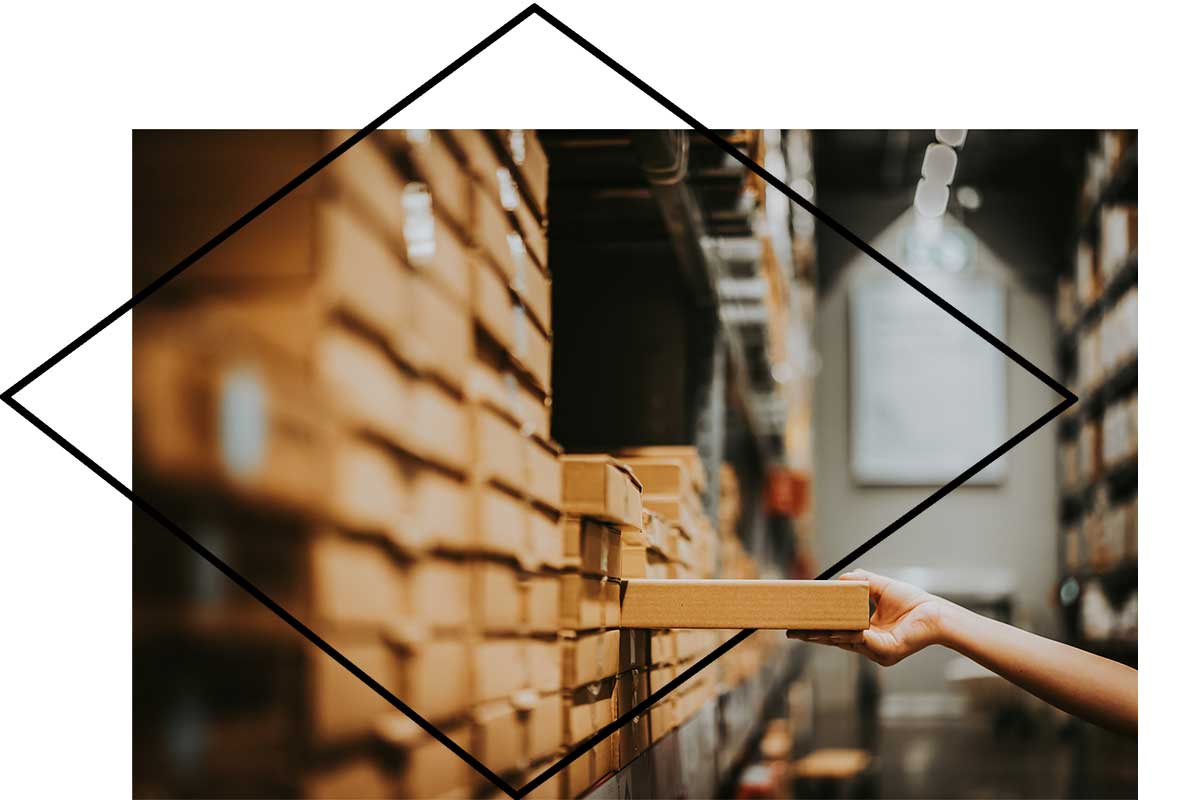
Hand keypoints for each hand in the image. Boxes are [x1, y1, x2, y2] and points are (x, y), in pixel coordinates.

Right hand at [788, 569, 948, 665]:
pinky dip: (846, 634)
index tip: (797, 624)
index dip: (816, 628)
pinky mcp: (886, 652)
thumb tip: (839, 579)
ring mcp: (876, 651)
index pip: (835, 631)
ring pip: (844, 642)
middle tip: (791, 631)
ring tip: (805, 629)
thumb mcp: (879, 587)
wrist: (936, 612)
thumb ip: (860, 582)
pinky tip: (832, 630)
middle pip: (833, 640)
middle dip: (811, 635)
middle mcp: (869, 645)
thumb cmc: (912, 602)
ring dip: (824, 635)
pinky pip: (862, 642)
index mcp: (865, 633)